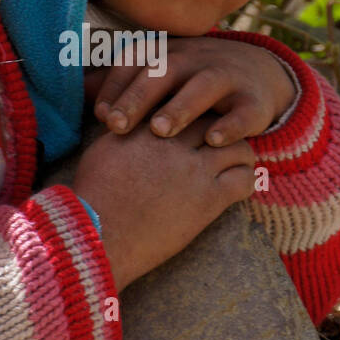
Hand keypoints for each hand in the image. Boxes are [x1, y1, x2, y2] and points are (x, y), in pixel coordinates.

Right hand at [72, 116, 255, 291]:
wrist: (97, 234)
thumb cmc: (92, 198)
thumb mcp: (102, 152)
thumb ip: (124, 134)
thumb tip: (133, 128)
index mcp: (147, 127)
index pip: (183, 106)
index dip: (195, 112)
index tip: (200, 121)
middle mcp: (174, 142)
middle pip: (214, 121)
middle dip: (221, 128)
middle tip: (224, 141)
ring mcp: (194, 170)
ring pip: (237, 147)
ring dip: (240, 153)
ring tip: (237, 162)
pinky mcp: (208, 199)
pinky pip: (243, 180)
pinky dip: (247, 179)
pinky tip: (240, 186)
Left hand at [88, 36, 296, 145]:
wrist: (258, 73)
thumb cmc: (192, 82)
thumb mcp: (160, 77)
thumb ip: (122, 84)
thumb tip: (79, 89)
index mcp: (166, 53)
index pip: (136, 61)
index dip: (116, 86)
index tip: (101, 116)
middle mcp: (194, 59)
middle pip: (164, 71)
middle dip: (139, 97)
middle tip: (119, 126)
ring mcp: (226, 77)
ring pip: (203, 87)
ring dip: (181, 107)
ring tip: (161, 130)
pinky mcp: (253, 101)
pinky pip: (243, 112)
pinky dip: (230, 125)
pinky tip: (213, 141)